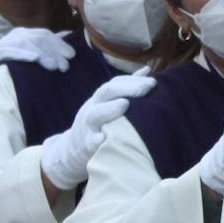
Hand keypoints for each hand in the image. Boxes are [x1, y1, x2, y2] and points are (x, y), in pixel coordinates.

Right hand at [0, 28, 73, 107]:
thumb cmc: (13, 72)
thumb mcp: (32, 59)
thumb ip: (47, 48)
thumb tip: (67, 36)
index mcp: (23, 34)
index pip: (44, 34)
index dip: (59, 44)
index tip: (72, 56)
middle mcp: (12, 36)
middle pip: (37, 38)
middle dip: (53, 51)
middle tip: (64, 66)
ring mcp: (1, 44)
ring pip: (25, 43)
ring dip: (41, 54)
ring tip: (53, 66)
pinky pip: (8, 51)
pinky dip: (22, 53)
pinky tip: (34, 58)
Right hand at [41, 69, 155, 189]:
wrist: (70, 151)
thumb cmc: (96, 125)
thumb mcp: (107, 104)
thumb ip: (126, 88)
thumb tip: (147, 71)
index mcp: (100, 99)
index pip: (115, 83)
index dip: (132, 80)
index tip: (153, 81)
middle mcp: (92, 108)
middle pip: (106, 92)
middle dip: (127, 88)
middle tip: (147, 88)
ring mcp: (88, 127)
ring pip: (95, 115)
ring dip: (110, 109)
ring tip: (125, 104)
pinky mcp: (86, 146)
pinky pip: (92, 142)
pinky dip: (99, 139)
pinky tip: (107, 137)